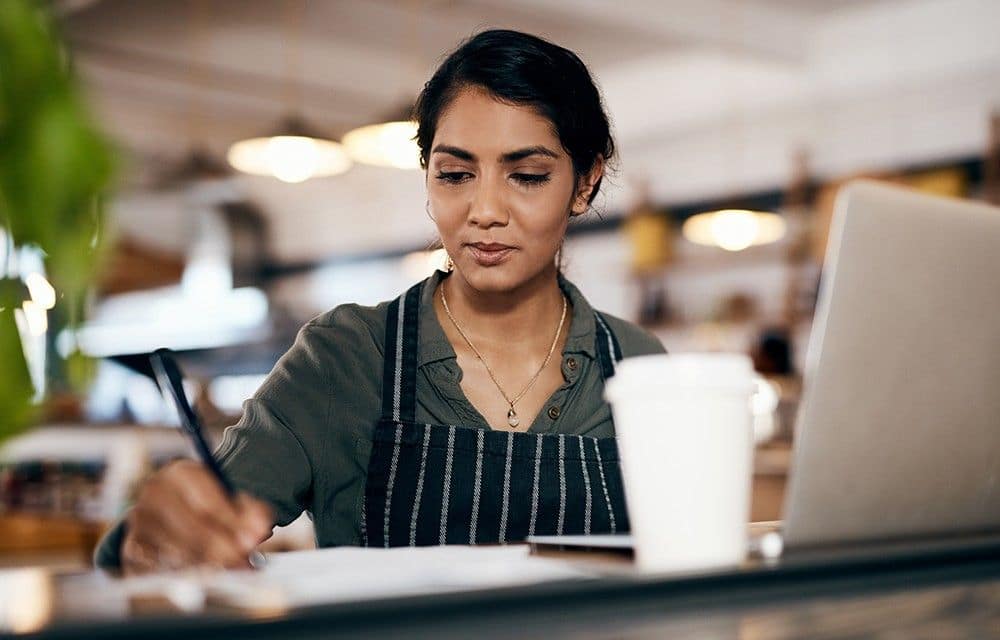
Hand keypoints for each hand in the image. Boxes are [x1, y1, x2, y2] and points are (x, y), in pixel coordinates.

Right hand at [121, 460, 273, 574]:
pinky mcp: (131, 547)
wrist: (169, 505)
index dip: (232, 522)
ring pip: (178, 550)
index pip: (207, 501)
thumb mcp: (229, 496)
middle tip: (246, 561)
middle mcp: (154, 492)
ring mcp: (139, 520)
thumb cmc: (206, 500)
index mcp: (180, 472)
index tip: (254, 538)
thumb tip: (259, 530)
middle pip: (192, 528)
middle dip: (223, 547)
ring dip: (209, 564)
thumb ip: (249, 510)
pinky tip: (207, 572)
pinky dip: (187, 572)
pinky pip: (162, 567)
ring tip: (233, 567)